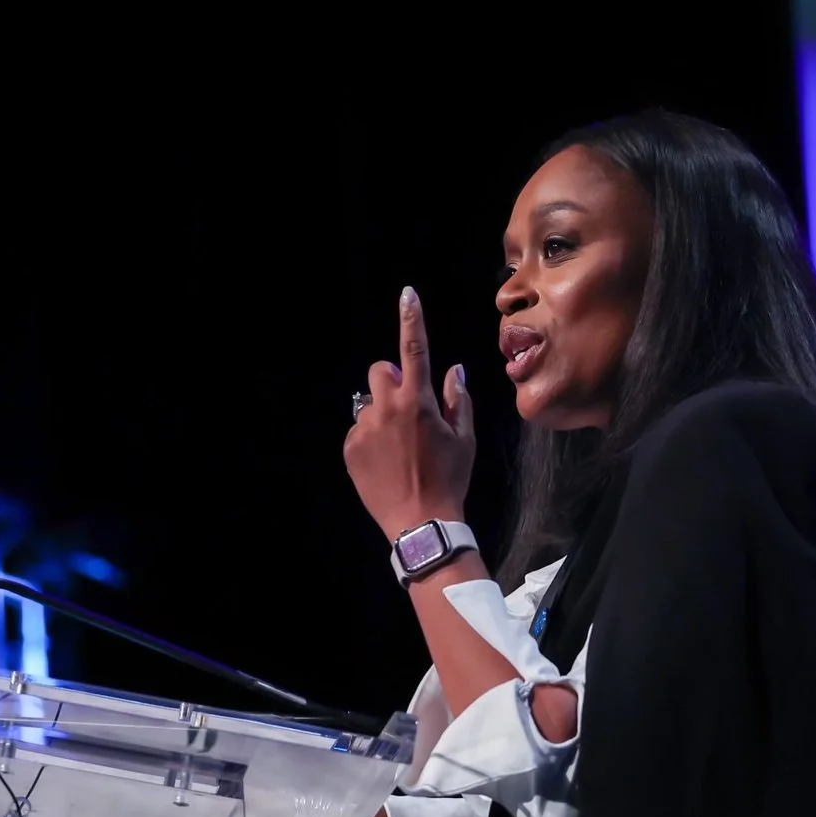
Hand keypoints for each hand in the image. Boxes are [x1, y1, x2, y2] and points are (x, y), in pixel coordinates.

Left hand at [344, 287, 474, 540]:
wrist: (420, 522)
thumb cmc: (449, 479)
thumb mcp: (464, 439)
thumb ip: (457, 400)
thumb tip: (453, 370)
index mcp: (418, 402)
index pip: (415, 350)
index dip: (412, 319)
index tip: (407, 295)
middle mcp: (387, 409)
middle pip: (381, 371)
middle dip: (393, 381)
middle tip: (409, 407)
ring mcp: (365, 429)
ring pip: (370, 405)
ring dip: (383, 415)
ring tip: (400, 448)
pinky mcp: (351, 449)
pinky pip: (360, 430)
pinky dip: (372, 440)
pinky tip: (387, 463)